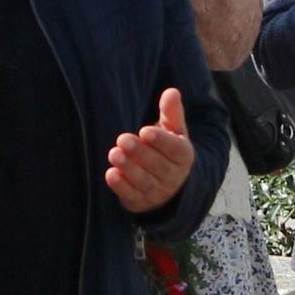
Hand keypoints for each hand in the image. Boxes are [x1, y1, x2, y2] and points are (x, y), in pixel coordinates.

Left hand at [104, 89, 193, 211]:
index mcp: (183, 156)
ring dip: (129, 168)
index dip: (161, 141)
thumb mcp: (173, 130)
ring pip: (144, 181)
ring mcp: (158, 192)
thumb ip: (171, 112)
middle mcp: (173, 176)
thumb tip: (172, 92)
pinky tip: (111, 174)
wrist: (168, 183)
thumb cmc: (167, 149)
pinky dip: (121, 187)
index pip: (175, 149)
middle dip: (139, 152)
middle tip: (122, 139)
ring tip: (114, 154)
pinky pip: (132, 196)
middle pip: (157, 165)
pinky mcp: (141, 202)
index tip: (145, 131)